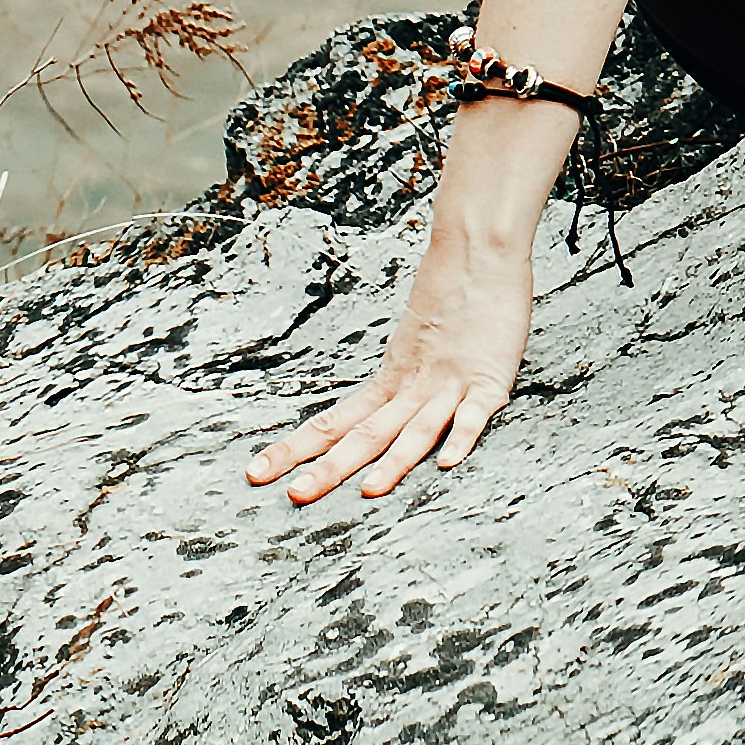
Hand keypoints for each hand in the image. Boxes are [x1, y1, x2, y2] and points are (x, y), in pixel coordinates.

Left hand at [245, 223, 534, 504]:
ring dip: (394, 462)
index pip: (334, 421)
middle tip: (295, 495)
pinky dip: (461, 436)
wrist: (478, 249)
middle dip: (331, 468)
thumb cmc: (449, 293)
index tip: (256, 472)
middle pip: (366, 433)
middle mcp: (413, 386)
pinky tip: (448, 462)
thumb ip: (400, 382)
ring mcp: (450, 383)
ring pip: (416, 429)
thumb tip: (375, 410)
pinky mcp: (488, 378)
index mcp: (389, 379)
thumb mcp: (413, 345)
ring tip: (369, 491)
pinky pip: (474, 412)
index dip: (295, 448)